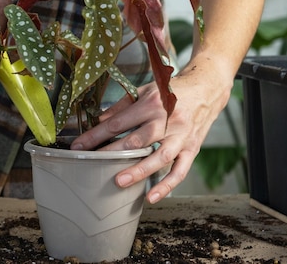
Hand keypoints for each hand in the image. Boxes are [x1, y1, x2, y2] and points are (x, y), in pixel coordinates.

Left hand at [70, 62, 232, 202]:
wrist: (206, 89)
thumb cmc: (171, 91)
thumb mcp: (144, 91)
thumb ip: (122, 106)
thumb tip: (100, 120)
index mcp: (151, 104)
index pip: (119, 122)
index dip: (97, 135)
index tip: (80, 146)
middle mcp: (168, 120)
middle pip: (137, 140)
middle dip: (112, 153)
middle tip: (92, 163)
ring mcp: (181, 136)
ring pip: (159, 157)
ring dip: (139, 170)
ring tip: (119, 181)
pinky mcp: (192, 149)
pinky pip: (180, 170)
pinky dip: (167, 185)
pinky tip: (152, 197)